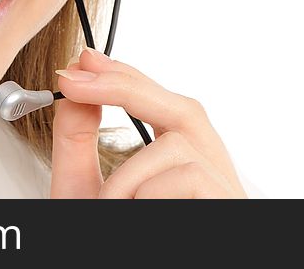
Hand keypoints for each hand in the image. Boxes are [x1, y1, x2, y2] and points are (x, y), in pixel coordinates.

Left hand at [50, 47, 247, 197]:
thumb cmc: (118, 244)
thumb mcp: (85, 193)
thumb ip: (79, 142)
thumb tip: (75, 90)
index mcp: (180, 164)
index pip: (160, 105)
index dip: (126, 75)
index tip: (85, 58)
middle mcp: (209, 172)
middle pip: (185, 109)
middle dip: (126, 86)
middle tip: (75, 78)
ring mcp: (224, 193)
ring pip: (181, 144)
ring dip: (129, 172)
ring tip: (108, 208)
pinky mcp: (228, 207)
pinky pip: (186, 177)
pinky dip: (145, 193)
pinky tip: (130, 213)